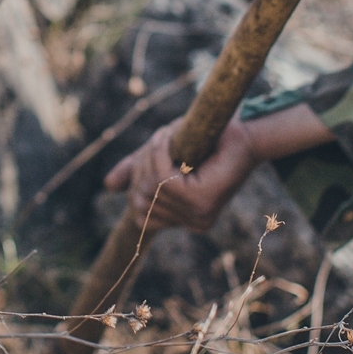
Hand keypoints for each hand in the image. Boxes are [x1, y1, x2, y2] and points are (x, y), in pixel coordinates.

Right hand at [103, 116, 258, 233]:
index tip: (149, 154)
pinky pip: (162, 176)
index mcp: (187, 219)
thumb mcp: (165, 156)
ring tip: (166, 136)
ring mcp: (199, 215)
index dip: (136, 181)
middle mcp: (194, 223)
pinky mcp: (202, 200)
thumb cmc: (207, 140)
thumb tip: (108, 185)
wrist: (244, 130)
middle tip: (159, 141)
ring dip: (152, 154)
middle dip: (142, 166)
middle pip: (140, 200)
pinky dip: (159, 151)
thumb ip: (139, 171)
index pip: (140, 213)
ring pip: (150, 185)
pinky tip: (167, 136)